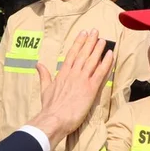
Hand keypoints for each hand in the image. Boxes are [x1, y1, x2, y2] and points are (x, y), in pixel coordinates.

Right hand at [27, 30, 114, 146]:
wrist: (54, 118)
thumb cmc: (49, 107)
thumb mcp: (45, 88)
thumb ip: (44, 75)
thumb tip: (39, 64)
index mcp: (63, 73)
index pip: (72, 54)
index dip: (78, 43)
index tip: (83, 34)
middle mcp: (73, 73)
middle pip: (83, 54)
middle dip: (90, 42)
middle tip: (96, 31)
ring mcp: (82, 80)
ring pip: (92, 61)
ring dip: (99, 49)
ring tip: (103, 40)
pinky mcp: (91, 89)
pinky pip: (100, 73)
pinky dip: (106, 63)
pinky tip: (111, 55)